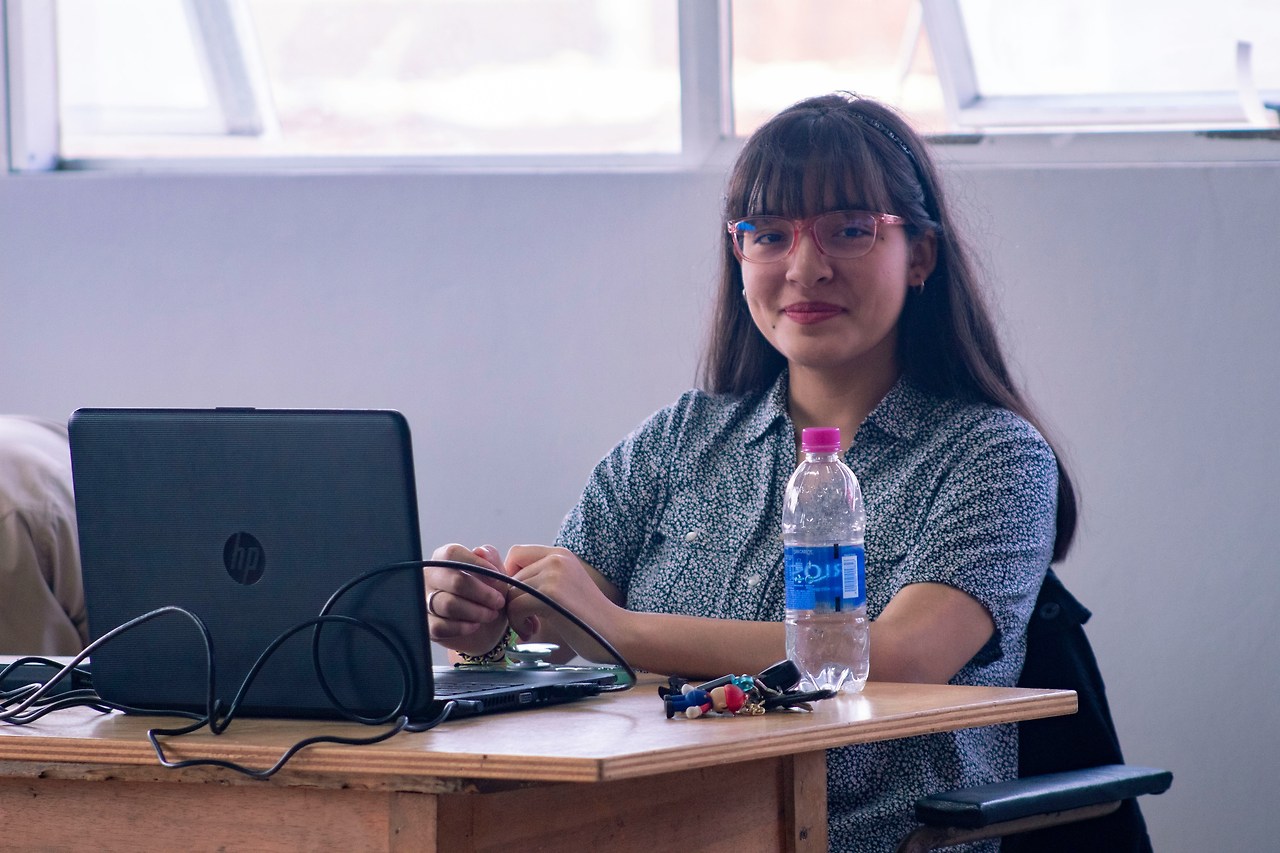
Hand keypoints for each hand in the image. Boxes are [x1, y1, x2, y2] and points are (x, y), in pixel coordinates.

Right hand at [424, 543, 509, 655]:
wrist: (485, 629)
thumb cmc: (486, 595)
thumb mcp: (495, 575)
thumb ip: (491, 559)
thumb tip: (481, 551)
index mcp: (443, 559)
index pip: (453, 553)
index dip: (477, 564)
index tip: (497, 577)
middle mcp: (429, 576)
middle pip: (455, 581)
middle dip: (483, 593)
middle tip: (498, 602)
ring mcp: (423, 600)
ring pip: (449, 604)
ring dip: (476, 612)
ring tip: (490, 614)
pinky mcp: (425, 624)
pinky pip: (440, 626)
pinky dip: (462, 627)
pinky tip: (474, 626)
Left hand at [503, 545, 626, 661]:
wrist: (617, 634)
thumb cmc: (589, 619)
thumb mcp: (565, 587)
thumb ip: (540, 578)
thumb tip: (501, 581)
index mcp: (560, 555)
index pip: (516, 554)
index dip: (510, 579)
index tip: (523, 601)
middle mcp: (556, 559)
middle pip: (511, 577)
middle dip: (513, 602)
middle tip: (530, 621)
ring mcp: (554, 574)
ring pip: (510, 594)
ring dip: (515, 615)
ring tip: (532, 627)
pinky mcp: (551, 594)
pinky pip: (515, 607)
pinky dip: (518, 623)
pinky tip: (533, 632)